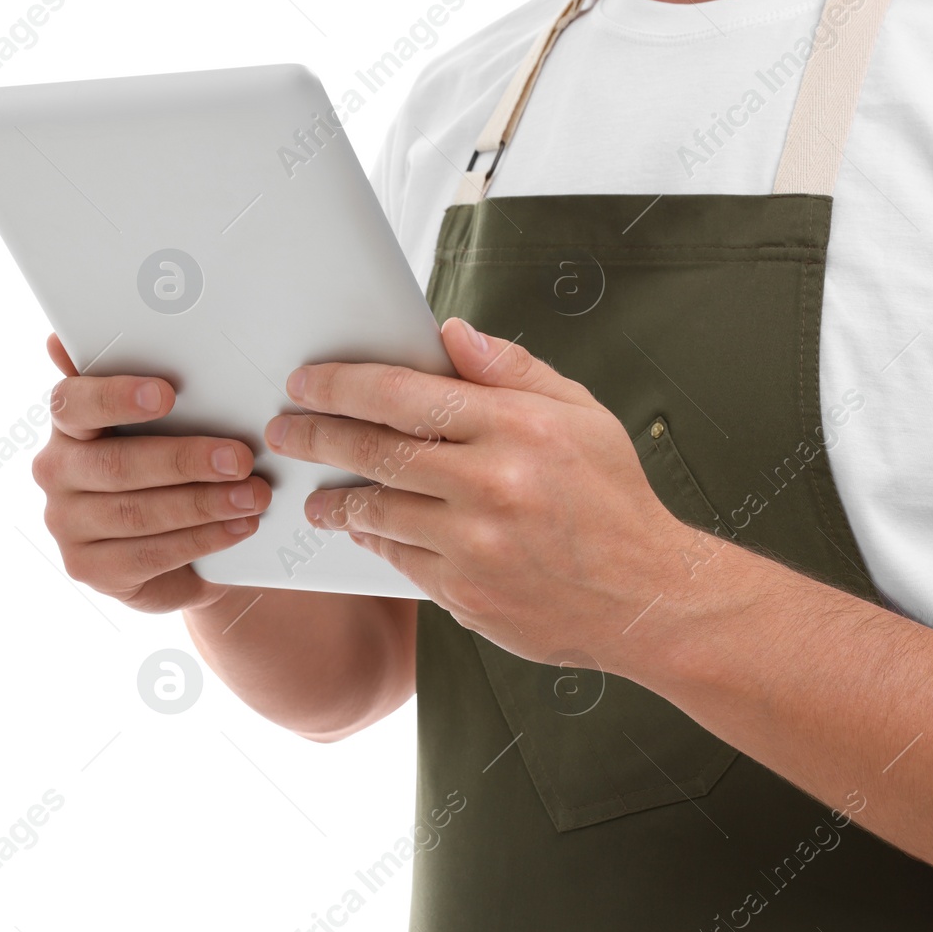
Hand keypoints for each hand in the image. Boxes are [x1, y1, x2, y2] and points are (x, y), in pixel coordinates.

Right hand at [33, 334, 271, 611]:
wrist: (182, 547)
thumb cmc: (170, 469)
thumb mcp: (163, 425)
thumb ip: (139, 384)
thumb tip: (70, 339)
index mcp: (68, 425)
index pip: (73, 403)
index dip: (117, 398)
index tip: (168, 393)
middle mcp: (55, 472)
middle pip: (115, 465)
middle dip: (185, 460)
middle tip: (241, 457)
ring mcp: (67, 525)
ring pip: (136, 514)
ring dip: (203, 504)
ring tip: (254, 495)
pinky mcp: (90, 568)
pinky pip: (149, 554)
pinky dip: (202, 539)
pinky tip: (239, 526)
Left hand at [265, 318, 694, 663]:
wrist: (647, 598)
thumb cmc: (614, 501)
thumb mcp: (581, 414)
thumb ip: (511, 370)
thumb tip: (450, 333)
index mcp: (517, 426)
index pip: (404, 394)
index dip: (342, 385)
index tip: (307, 383)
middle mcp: (491, 482)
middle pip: (375, 449)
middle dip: (317, 435)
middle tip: (285, 430)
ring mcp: (475, 543)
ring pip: (376, 510)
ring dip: (335, 498)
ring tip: (316, 491)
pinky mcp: (465, 593)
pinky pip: (397, 558)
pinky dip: (373, 540)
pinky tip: (362, 529)